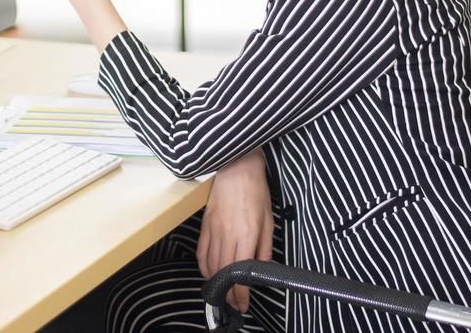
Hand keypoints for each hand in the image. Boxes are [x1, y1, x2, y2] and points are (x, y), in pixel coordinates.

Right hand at [198, 149, 272, 313]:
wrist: (237, 168)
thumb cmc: (256, 192)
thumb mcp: (269, 221)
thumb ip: (265, 248)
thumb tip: (263, 268)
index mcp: (247, 234)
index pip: (241, 271)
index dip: (241, 292)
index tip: (244, 303)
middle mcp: (228, 234)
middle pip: (224, 272)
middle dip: (229, 292)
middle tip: (235, 302)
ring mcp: (213, 229)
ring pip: (211, 264)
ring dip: (216, 282)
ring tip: (224, 292)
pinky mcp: (205, 224)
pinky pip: (201, 251)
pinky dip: (204, 266)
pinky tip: (209, 273)